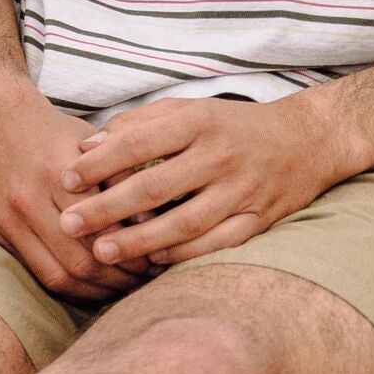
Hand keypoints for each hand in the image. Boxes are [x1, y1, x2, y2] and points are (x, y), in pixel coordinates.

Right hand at [0, 77, 151, 300]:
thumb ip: (118, 178)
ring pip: (59, 276)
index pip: (102, 228)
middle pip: (80, 260)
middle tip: (144, 278)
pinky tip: (92, 285)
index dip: (133, 251)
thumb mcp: (90, 144)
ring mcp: (10, 221)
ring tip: (122, 286)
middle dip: (118, 277)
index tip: (155, 258)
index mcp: (56, 173)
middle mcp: (29, 200)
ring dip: (95, 290)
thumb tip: (154, 221)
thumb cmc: (52, 133)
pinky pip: (39, 274)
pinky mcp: (0, 234)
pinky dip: (70, 287)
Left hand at [57, 90, 355, 266]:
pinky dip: (182, 255)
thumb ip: (138, 125)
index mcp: (198, 122)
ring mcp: (241, 191)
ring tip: (101, 252)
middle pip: (155, 186)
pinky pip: (215, 244)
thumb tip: (87, 146)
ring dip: (139, 241)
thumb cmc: (232, 125)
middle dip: (107, 208)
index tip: (65, 178)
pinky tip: (151, 263)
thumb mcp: (188, 110)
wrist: (307, 140)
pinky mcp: (258, 220)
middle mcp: (220, 156)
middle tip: (69, 224)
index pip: (138, 142)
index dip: (99, 162)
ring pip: (183, 223)